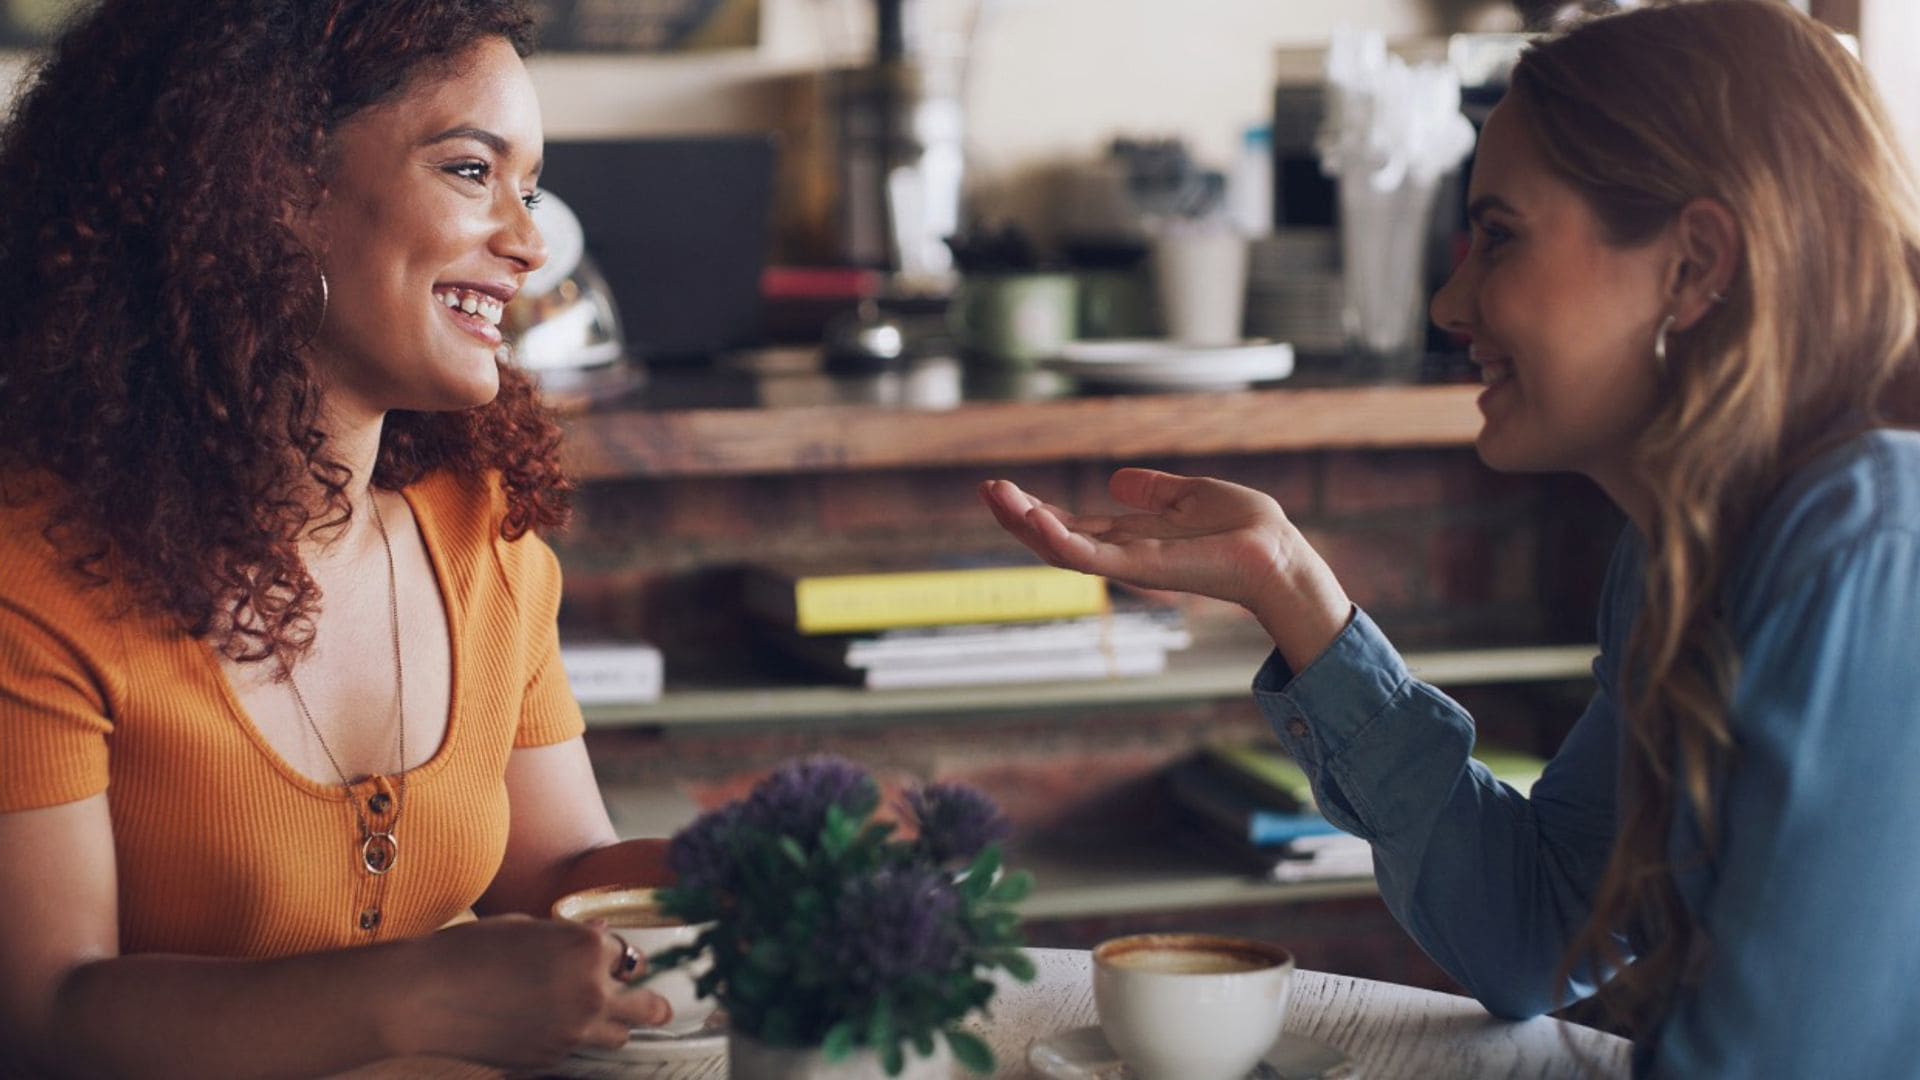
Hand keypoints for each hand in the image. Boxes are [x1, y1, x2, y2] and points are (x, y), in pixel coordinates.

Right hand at [387, 914, 670, 1067]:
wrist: (423, 1000)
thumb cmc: (468, 951)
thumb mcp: (524, 926)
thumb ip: (568, 936)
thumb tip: (598, 937)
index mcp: (588, 951)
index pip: (627, 954)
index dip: (615, 954)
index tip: (609, 954)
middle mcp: (591, 993)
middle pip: (647, 1006)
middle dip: (652, 1002)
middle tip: (657, 1005)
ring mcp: (572, 1033)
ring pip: (618, 1035)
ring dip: (615, 1024)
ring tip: (604, 1017)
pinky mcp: (549, 1059)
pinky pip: (578, 1050)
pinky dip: (574, 1039)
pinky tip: (553, 1026)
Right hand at [980, 469, 1353, 669]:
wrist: (1278, 554)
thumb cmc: (1245, 529)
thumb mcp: (1189, 496)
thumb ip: (1152, 491)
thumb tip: (1117, 480)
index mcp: (1131, 538)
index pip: (1072, 526)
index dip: (1036, 511)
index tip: (1004, 490)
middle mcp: (1123, 555)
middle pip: (1056, 539)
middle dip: (1018, 517)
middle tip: (986, 490)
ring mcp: (1128, 565)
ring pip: (1063, 549)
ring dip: (1025, 525)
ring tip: (996, 497)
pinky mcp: (1142, 569)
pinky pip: (1091, 558)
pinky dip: (1059, 540)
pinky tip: (1034, 519)